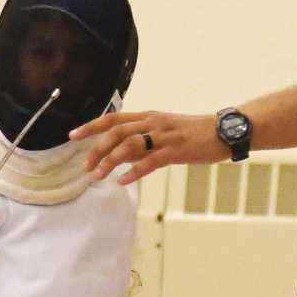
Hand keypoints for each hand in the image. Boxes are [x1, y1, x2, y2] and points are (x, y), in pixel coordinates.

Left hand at [72, 111, 228, 184]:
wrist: (223, 131)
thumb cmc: (195, 133)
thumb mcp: (165, 131)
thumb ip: (144, 140)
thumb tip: (122, 155)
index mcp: (149, 116)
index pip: (114, 118)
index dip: (91, 126)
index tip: (73, 135)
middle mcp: (153, 123)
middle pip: (117, 131)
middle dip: (96, 148)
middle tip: (85, 166)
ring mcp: (164, 136)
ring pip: (130, 145)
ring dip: (110, 160)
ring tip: (98, 175)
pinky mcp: (176, 151)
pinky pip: (150, 161)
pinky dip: (134, 171)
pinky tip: (123, 180)